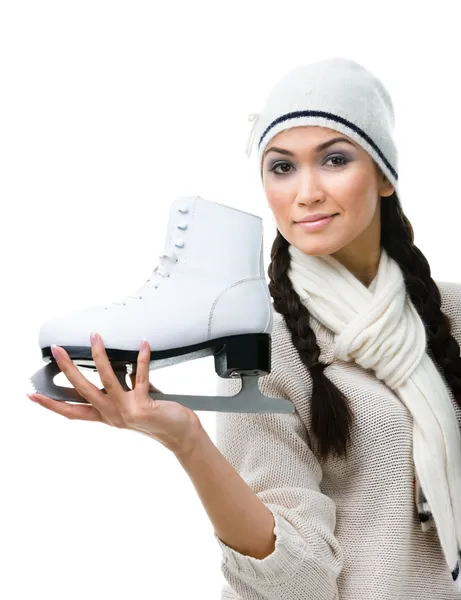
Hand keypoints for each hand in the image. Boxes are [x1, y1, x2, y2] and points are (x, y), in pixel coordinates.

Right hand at [27, 333, 203, 456]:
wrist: (181, 434)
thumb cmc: (157, 416)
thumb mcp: (132, 402)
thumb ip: (122, 386)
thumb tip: (116, 362)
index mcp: (106, 416)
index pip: (72, 411)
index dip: (52, 404)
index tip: (33, 394)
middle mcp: (112, 415)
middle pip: (82, 391)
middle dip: (68, 369)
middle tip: (56, 350)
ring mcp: (126, 411)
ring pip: (106, 380)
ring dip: (100, 356)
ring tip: (95, 337)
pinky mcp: (143, 406)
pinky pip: (140, 376)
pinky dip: (141, 358)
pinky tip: (143, 344)